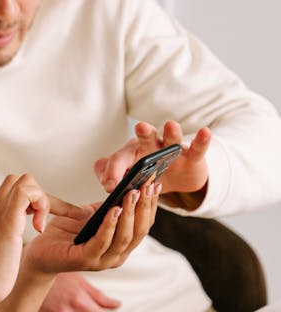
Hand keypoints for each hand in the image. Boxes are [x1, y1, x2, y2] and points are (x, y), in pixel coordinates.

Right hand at [0, 174, 49, 305]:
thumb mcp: (0, 248)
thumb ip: (5, 236)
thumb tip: (13, 238)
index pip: (12, 188)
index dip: (32, 198)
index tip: (38, 220)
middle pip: (19, 179)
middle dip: (38, 196)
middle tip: (40, 220)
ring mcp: (0, 213)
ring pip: (25, 182)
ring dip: (41, 200)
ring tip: (39, 224)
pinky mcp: (8, 221)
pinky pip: (27, 192)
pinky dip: (41, 204)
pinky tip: (38, 227)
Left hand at [24, 182, 158, 276]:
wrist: (40, 251)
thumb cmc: (64, 232)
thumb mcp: (90, 215)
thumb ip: (107, 207)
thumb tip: (124, 187)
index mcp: (121, 245)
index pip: (143, 225)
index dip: (151, 204)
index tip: (155, 183)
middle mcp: (117, 256)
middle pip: (138, 231)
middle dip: (144, 206)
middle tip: (147, 185)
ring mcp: (103, 260)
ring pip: (124, 237)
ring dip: (129, 213)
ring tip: (132, 193)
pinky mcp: (86, 260)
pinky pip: (102, 241)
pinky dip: (110, 225)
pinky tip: (113, 209)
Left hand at [95, 120, 210, 205]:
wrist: (178, 179)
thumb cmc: (148, 177)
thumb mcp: (129, 180)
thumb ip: (112, 178)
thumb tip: (107, 183)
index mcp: (132, 154)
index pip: (120, 159)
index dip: (114, 171)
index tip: (110, 186)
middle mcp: (151, 147)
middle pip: (145, 139)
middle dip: (144, 133)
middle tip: (140, 127)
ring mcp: (173, 150)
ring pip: (171, 140)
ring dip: (172, 133)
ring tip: (171, 125)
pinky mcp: (192, 157)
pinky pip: (197, 148)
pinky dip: (201, 140)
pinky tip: (206, 132)